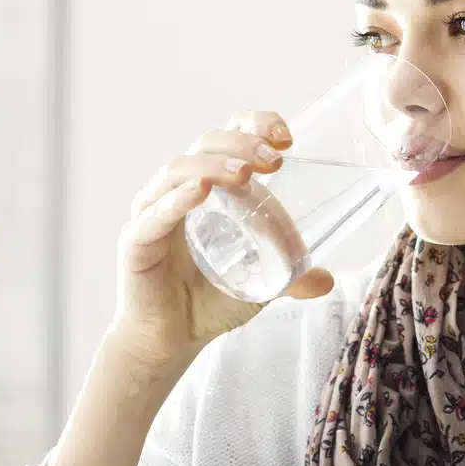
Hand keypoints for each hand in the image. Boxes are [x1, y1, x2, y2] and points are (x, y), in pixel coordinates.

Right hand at [113, 110, 333, 369]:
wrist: (171, 340)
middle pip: (205, 144)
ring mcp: (154, 211)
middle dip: (242, 143)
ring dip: (213, 164)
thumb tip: (328, 281)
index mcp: (210, 185)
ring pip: (178, 170)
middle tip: (274, 160)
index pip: (228, 135)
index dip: (255, 125)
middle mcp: (179, 189)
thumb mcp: (263, 282)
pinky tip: (199, 191)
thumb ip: (294, 277)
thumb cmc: (209, 299)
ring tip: (244, 172)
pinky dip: (176, 199)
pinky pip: (154, 214)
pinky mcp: (136, 241)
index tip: (287, 138)